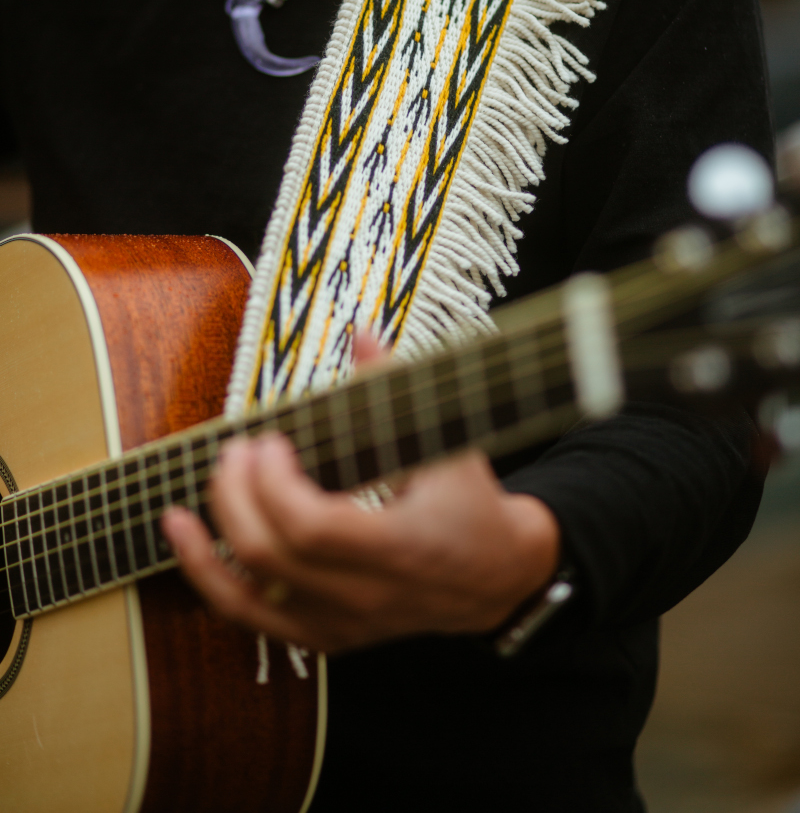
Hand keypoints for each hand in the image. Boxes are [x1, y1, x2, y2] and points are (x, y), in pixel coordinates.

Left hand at [162, 339, 560, 652]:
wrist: (497, 578)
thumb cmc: (472, 503)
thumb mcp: (448, 442)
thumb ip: (397, 388)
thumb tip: (360, 331)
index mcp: (402, 548)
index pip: (313, 528)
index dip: (275, 484)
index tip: (271, 441)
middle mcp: (367, 597)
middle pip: (270, 556)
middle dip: (237, 496)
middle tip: (237, 451)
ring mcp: (342, 624)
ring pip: (247, 599)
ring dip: (207, 545)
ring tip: (182, 503)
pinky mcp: (324, 637)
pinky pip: (250, 618)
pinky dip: (209, 579)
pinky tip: (185, 538)